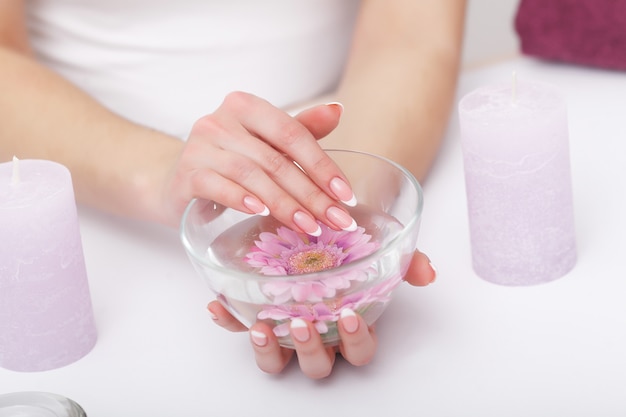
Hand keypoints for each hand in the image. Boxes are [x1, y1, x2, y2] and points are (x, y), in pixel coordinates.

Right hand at [162, 92, 355, 232]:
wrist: (178, 178)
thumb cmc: (229, 159)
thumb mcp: (266, 142)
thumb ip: (300, 129)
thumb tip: (337, 110)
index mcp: (246, 106)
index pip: (292, 133)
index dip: (322, 165)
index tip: (345, 196)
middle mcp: (221, 120)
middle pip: (276, 159)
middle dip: (311, 194)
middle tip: (336, 220)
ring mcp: (200, 146)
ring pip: (251, 175)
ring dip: (284, 204)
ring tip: (309, 226)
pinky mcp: (186, 173)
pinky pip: (216, 185)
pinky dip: (239, 198)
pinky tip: (259, 211)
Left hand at [208, 249, 436, 378]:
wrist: (316, 209)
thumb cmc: (350, 232)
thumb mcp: (378, 239)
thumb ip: (405, 258)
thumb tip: (428, 274)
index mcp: (349, 321)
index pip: (360, 350)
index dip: (356, 342)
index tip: (348, 316)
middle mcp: (317, 330)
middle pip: (318, 363)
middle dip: (311, 349)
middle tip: (301, 323)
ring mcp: (283, 324)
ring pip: (277, 360)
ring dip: (268, 350)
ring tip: (261, 326)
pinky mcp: (254, 309)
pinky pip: (238, 326)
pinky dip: (228, 320)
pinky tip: (219, 306)